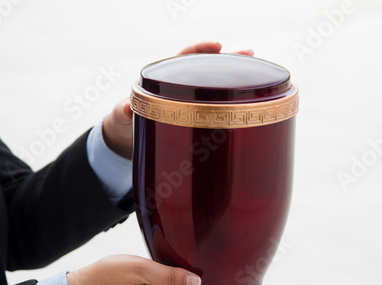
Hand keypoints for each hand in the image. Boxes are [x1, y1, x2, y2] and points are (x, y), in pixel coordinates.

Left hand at [102, 42, 253, 158]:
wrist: (128, 141)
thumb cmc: (124, 123)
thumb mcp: (121, 118)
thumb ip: (123, 112)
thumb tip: (125, 107)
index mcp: (162, 79)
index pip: (183, 58)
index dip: (200, 50)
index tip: (217, 46)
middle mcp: (178, 87)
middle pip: (206, 69)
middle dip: (228, 60)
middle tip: (250, 54)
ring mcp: (189, 103)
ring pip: (214, 88)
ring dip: (235, 80)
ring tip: (261, 76)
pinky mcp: (195, 119)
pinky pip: (215, 110)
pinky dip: (231, 107)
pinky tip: (250, 107)